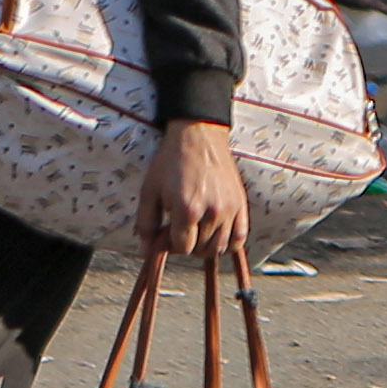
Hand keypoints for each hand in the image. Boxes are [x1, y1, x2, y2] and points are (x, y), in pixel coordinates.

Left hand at [139, 118, 248, 260]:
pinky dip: (229, 243)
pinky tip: (217, 235)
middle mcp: (211, 212)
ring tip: (197, 230)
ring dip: (206, 245)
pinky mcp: (241, 204)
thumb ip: (146, 223)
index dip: (172, 244)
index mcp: (187, 209)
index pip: (182, 248)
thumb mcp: (150, 190)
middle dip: (188, 244)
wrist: (198, 135)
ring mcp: (229, 209)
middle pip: (201, 250)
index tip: (169, 230)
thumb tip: (146, 252)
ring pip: (219, 247)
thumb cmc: (171, 161)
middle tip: (181, 228)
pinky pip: (239, 238)